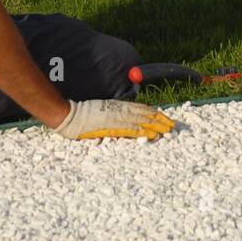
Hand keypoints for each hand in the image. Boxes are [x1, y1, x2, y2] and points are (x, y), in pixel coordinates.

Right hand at [53, 99, 175, 140]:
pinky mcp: (111, 125)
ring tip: (167, 130)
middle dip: (160, 120)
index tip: (165, 118)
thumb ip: (113, 116)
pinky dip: (141, 131)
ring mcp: (116, 117)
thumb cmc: (82, 115)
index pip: (141, 109)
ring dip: (155, 125)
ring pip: (141, 120)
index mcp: (118, 106)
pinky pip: (129, 128)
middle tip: (173, 126)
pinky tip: (150, 134)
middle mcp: (120, 109)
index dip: (155, 113)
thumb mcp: (101, 112)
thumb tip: (125, 123)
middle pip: (145, 113)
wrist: (68, 114)